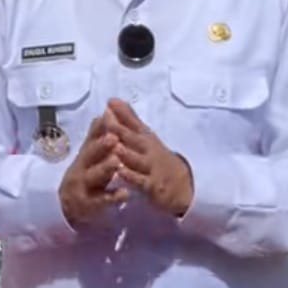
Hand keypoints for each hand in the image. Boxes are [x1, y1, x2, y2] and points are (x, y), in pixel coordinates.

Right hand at [58, 116, 128, 227]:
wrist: (68, 206)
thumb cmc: (85, 175)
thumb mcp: (88, 156)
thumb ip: (96, 137)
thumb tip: (105, 113)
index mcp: (85, 155)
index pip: (91, 138)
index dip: (100, 129)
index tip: (109, 117)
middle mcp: (81, 168)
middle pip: (89, 155)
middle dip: (100, 146)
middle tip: (114, 138)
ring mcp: (83, 187)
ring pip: (92, 177)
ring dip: (104, 169)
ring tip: (116, 162)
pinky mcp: (88, 205)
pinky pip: (100, 201)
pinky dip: (112, 197)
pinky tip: (125, 194)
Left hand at [103, 98, 193, 216]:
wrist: (181, 185)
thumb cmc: (155, 157)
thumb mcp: (145, 136)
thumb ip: (129, 120)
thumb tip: (113, 100)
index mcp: (145, 137)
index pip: (133, 123)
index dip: (122, 113)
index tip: (110, 102)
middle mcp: (148, 150)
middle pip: (134, 139)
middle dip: (120, 129)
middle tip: (107, 119)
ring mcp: (151, 168)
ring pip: (137, 160)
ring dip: (126, 153)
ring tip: (115, 146)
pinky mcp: (152, 186)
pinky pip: (141, 181)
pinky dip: (131, 177)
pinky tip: (119, 173)